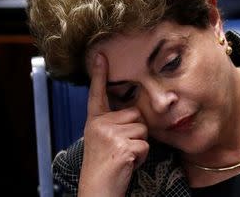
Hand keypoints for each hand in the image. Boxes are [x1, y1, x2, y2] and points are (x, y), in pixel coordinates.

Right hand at [78, 54, 148, 196]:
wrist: (97, 188)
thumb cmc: (103, 165)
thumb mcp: (102, 139)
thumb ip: (113, 123)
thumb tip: (134, 114)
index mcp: (94, 121)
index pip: (97, 94)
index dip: (100, 74)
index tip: (100, 55)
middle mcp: (99, 124)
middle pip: (135, 114)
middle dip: (136, 131)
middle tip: (122, 147)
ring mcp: (110, 134)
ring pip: (143, 129)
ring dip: (139, 144)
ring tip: (124, 155)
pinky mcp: (122, 145)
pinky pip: (145, 144)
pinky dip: (141, 156)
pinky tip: (127, 163)